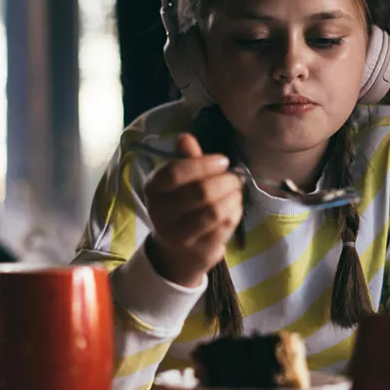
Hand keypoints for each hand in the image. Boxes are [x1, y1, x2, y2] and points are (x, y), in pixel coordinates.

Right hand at [143, 133, 242, 287]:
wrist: (176, 252)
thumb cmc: (180, 207)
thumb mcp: (179, 182)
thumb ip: (186, 160)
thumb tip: (185, 138)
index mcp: (153, 189)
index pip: (175, 173)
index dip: (203, 164)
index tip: (223, 161)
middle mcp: (160, 213)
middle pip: (200, 192)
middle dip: (226, 181)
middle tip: (235, 178)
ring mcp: (178, 235)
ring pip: (215, 211)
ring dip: (233, 198)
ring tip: (236, 192)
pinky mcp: (198, 250)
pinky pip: (225, 227)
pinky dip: (235, 213)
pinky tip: (234, 208)